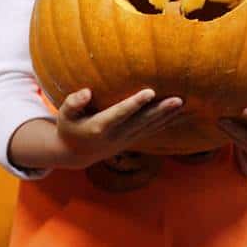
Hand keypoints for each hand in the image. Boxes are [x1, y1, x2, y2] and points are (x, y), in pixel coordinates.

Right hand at [55, 88, 183, 168]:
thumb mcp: (64, 116)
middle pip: (141, 122)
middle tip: (177, 100)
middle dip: (160, 111)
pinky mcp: (131, 141)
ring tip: (182, 103)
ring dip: (166, 116)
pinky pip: (151, 131)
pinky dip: (165, 123)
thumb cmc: (69, 128)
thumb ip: (73, 102)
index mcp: (99, 127)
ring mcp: (125, 140)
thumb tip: (87, 91)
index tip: (150, 92)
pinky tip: (177, 114)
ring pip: (149, 127)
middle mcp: (116, 135)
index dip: (135, 104)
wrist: (76, 154)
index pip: (120, 113)